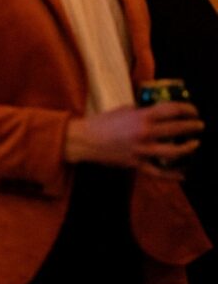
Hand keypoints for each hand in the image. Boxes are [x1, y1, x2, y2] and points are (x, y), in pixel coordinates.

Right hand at [64, 102, 202, 177]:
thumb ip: (142, 111)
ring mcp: (142, 150)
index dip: (187, 109)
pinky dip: (172, 174)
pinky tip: (183, 174)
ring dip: (188, 148)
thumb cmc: (101, 122)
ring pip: (174, 151)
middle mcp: (144, 133)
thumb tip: (158, 113)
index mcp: (140, 117)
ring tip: (194, 144)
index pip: (172, 110)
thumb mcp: (123, 110)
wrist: (83, 140)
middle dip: (192, 126)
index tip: (193, 110)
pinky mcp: (136, 163)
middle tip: (199, 125)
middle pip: (177, 129)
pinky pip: (158, 171)